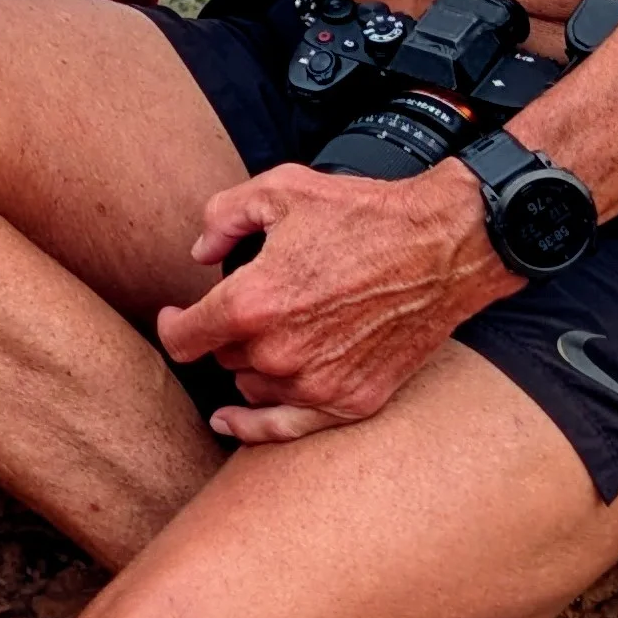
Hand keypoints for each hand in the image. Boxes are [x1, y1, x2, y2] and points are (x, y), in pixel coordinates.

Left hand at [152, 162, 505, 439]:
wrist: (445, 246)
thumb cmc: (367, 215)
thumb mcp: (282, 190)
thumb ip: (224, 217)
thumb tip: (200, 252)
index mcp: (253, 304)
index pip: (184, 337)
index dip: (172, 324)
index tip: (175, 315)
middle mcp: (279, 353)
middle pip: (223, 359)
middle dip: (228, 333)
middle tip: (256, 305)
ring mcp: (317, 384)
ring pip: (252, 388)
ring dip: (252, 366)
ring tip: (275, 335)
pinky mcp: (353, 400)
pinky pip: (287, 428)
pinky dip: (257, 425)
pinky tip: (232, 422)